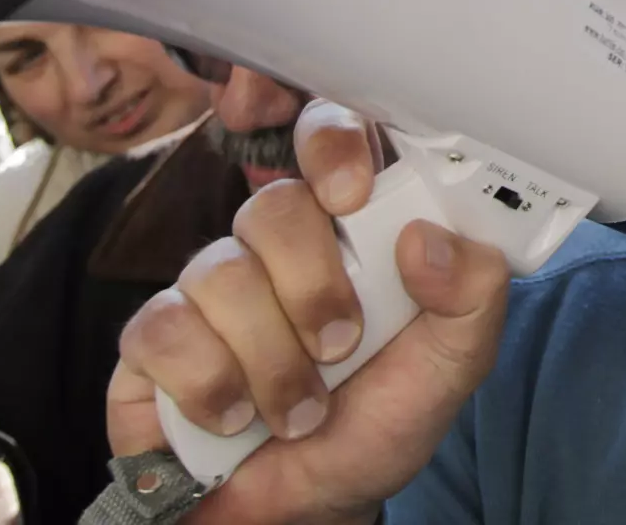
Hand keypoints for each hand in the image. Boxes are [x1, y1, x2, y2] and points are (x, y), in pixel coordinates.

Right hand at [108, 102, 510, 524]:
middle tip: (341, 346)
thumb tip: (428, 238)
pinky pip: (164, 330)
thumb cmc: (377, 421)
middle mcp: (274, 246)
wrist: (309, 508)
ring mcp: (209, 287)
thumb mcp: (453, 363)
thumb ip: (471, 295)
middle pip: (271, 208)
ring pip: (222, 275)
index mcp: (349, 230)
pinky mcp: (154, 339)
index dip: (331, 144)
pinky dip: (210, 385)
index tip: (351, 194)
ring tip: (300, 411)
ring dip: (272, 362)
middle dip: (312, 288)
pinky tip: (233, 418)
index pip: (329, 138)